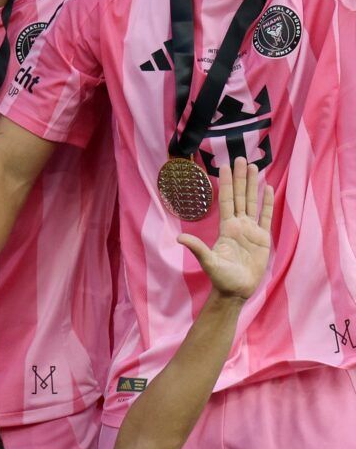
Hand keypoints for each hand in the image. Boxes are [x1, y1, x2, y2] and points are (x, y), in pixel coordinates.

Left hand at [178, 157, 272, 301]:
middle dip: (241, 178)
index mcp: (226, 227)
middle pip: (240, 196)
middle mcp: (238, 225)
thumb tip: (179, 239)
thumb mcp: (208, 262)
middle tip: (241, 158)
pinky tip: (268, 189)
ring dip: (254, 185)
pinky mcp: (263, 239)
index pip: (226, 200)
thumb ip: (197, 248)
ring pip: (253, 202)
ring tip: (256, 167)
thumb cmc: (221, 278)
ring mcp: (251, 230)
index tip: (224, 166)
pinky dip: (267, 203)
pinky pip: (266, 217)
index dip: (227, 184)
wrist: (237, 290)